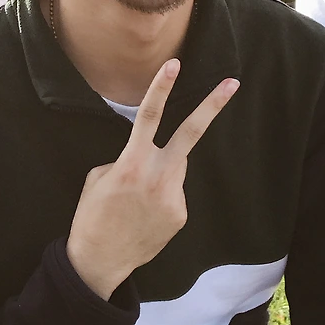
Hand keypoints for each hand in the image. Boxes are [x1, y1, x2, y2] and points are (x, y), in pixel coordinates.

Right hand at [66, 59, 238, 299]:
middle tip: (232, 83)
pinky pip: (174, 192)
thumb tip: (145, 157)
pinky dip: (161, 196)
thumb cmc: (92, 216)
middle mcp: (158, 176)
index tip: (174, 64)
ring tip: (138, 197)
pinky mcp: (181, 214)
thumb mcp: (98, 178)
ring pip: (176, 166)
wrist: (100, 260)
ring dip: (162, 169)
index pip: (149, 116)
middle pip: (190, 133)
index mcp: (132, 163)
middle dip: (212, 106)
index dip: (161, 88)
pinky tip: (144, 214)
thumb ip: (126, 160)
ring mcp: (174, 197)